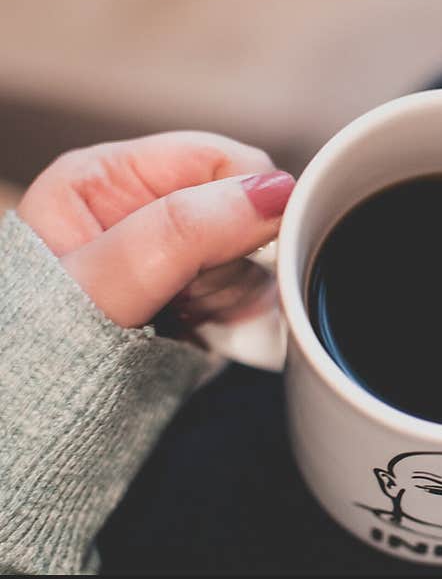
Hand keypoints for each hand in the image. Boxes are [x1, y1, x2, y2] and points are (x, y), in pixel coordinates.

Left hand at [17, 131, 294, 328]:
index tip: (247, 248)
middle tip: (191, 294)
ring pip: (254, 254)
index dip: (249, 200)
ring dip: (234, 293)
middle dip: (234, 257)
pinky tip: (201, 328)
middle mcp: (145, 208)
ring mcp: (173, 253)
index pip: (220, 160)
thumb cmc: (37, 354)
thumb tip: (268, 191)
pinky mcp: (195, 292)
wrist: (37, 418)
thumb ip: (181, 231)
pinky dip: (237, 314)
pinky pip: (250, 291)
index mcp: (107, 177)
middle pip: (244, 208)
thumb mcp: (102, 285)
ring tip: (187, 316)